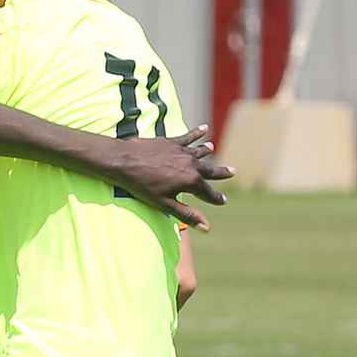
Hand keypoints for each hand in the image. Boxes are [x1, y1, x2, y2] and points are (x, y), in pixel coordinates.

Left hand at [110, 125, 231, 229]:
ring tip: (212, 149)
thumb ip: (187, 215)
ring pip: (200, 152)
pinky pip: (189, 136)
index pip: (208, 193)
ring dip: (207, 151)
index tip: (223, 201)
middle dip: (221, 172)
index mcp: (191, 182)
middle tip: (232, 172)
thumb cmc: (142, 186)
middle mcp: (191, 165)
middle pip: (209, 170)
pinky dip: (197, 133)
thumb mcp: (165, 204)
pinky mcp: (172, 142)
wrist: (124, 161)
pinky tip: (204, 129)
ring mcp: (182, 152)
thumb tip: (207, 228)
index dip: (216, 198)